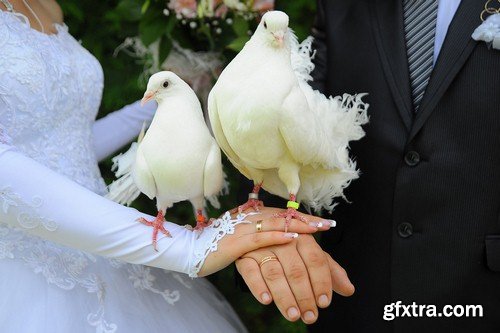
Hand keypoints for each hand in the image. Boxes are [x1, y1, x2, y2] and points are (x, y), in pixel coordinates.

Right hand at [198, 207, 331, 276]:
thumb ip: (267, 237)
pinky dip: (276, 238)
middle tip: (328, 226)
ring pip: (275, 226)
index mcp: (255, 216)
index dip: (307, 218)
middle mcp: (251, 218)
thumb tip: (290, 239)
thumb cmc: (222, 245)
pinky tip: (291, 239)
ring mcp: (243, 228)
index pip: (286, 215)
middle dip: (307, 223)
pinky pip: (259, 238)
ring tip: (316, 230)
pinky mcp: (235, 242)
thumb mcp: (246, 239)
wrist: (193, 250)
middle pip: (284, 218)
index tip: (327, 222)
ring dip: (297, 228)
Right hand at [236, 234, 354, 323]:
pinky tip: (267, 300)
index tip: (324, 303)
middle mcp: (282, 239)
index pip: (315, 260)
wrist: (253, 227)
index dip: (321, 282)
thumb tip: (349, 290)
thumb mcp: (309, 254)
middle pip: (296, 270)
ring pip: (274, 273)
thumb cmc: (288, 245)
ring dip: (284, 296)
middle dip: (304, 296)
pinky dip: (258, 287)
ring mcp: (262, 247)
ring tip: (293, 314)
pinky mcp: (244, 256)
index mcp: (302, 237)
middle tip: (310, 316)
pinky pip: (251, 272)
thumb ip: (329, 270)